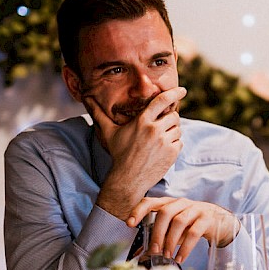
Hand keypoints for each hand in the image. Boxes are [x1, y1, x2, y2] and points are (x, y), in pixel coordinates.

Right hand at [88, 88, 185, 217]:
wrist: (128, 179)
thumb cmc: (119, 154)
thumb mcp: (109, 132)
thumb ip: (99, 113)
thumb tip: (86, 98)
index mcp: (142, 121)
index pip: (162, 101)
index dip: (174, 93)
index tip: (182, 90)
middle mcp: (154, 129)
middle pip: (174, 115)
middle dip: (170, 119)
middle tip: (161, 127)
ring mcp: (164, 142)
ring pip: (178, 129)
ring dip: (172, 132)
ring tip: (159, 141)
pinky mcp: (172, 153)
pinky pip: (180, 143)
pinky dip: (174, 145)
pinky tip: (162, 151)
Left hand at [127, 197, 232, 263]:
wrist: (222, 222)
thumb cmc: (194, 225)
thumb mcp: (177, 228)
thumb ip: (164, 235)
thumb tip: (146, 252)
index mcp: (170, 204)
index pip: (150, 201)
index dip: (138, 210)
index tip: (130, 224)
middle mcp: (182, 203)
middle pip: (165, 212)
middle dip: (157, 232)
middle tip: (154, 250)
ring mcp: (196, 209)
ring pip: (179, 221)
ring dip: (171, 241)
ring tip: (167, 255)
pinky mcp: (207, 219)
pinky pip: (194, 233)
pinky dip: (185, 248)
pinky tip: (180, 257)